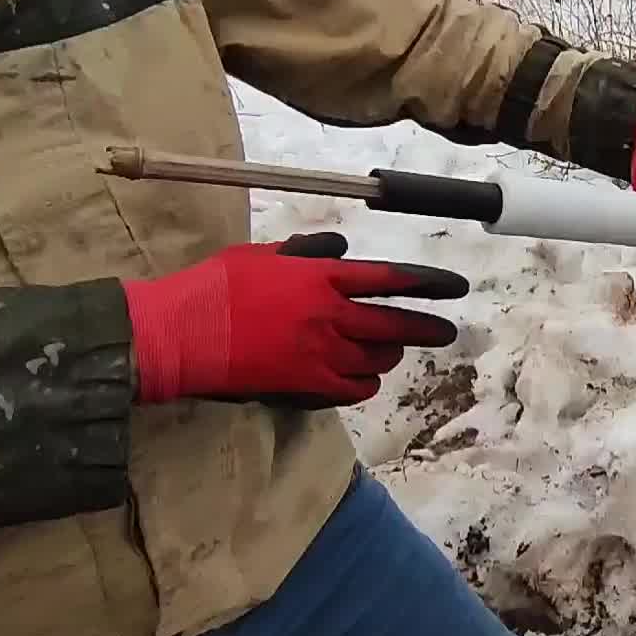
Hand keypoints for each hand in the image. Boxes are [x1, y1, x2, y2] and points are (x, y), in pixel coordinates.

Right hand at [123, 232, 468, 407]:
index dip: (429, 283)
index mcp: (320, 278)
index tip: (456, 288)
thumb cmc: (214, 287)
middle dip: (428, 329)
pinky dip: (364, 383)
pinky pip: (353, 389)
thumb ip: (306, 252)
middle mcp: (329, 314)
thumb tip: (340, 246)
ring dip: (389, 356)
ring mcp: (319, 352)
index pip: (390, 279)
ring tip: (391, 352)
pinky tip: (362, 378)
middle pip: (395, 325)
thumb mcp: (261, 255)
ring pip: (376, 359)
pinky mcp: (305, 385)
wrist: (179, 334)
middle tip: (448, 333)